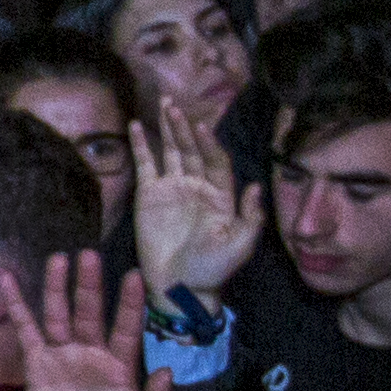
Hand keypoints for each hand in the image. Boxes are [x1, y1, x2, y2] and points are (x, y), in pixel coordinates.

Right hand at [21, 254, 174, 390]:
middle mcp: (92, 352)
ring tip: (59, 258)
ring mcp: (63, 354)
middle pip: (90, 312)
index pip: (126, 328)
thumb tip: (165, 372)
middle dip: (90, 285)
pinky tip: (7, 279)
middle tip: (89, 255)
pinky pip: (25, 329)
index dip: (130, 304)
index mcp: (120, 365)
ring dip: (58, 287)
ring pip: (59, 314)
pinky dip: (16, 305)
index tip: (134, 275)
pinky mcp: (37, 363)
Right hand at [135, 105, 263, 293]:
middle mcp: (196, 186)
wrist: (180, 286)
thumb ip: (250, 217)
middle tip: (174, 104)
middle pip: (191, 149)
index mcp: (220, 195)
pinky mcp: (148, 195)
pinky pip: (144, 165)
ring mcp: (171, 188)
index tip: (201, 127)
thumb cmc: (213, 268)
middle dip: (184, 127)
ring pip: (170, 151)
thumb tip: (256, 185)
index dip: (209, 143)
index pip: (215, 160)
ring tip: (162, 105)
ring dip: (167, 128)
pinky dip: (140, 145)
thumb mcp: (241, 245)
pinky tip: (135, 126)